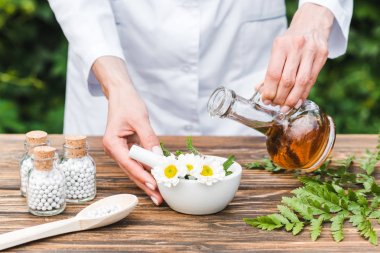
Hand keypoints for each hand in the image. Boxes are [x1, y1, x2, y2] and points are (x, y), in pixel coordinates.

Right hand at [93, 56, 162, 204]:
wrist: (121, 94)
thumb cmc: (127, 103)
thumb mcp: (140, 120)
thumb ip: (149, 139)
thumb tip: (157, 157)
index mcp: (112, 143)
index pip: (128, 163)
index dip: (141, 176)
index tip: (153, 185)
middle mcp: (113, 149)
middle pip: (131, 171)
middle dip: (145, 185)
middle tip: (158, 199)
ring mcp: (119, 150)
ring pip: (134, 169)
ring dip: (146, 180)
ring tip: (159, 194)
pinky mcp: (126, 149)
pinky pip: (137, 162)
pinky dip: (146, 170)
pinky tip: (156, 178)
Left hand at [259, 3, 333, 112]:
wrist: (312, 23)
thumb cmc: (291, 40)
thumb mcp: (278, 50)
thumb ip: (270, 70)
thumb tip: (260, 90)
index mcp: (281, 45)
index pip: (273, 74)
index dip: (269, 91)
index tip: (266, 100)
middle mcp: (296, 47)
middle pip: (287, 81)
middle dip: (280, 97)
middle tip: (276, 106)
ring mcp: (311, 51)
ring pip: (301, 82)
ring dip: (292, 99)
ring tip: (286, 108)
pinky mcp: (323, 55)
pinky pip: (312, 80)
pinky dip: (303, 93)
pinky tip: (297, 101)